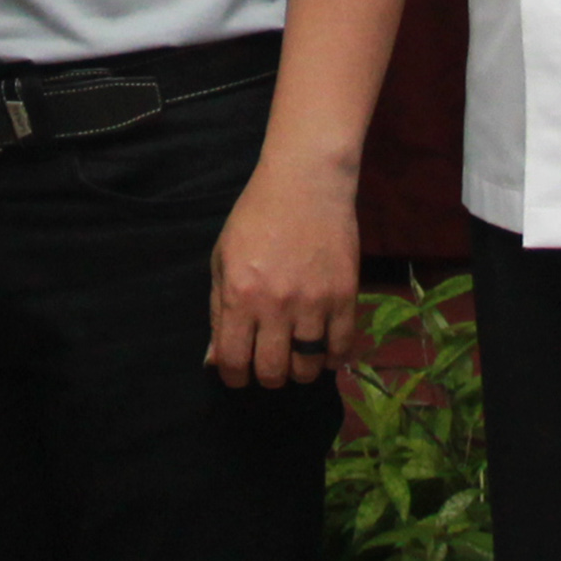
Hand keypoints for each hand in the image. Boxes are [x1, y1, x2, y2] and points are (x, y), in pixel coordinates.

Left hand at [209, 161, 361, 387]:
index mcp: (239, 295)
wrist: (305, 183)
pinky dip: (330, 358)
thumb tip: (215, 361)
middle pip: (272, 372)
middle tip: (268, 363)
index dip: (233, 377)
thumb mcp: (222, 259)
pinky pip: (340, 349)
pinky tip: (321, 347)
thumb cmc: (256, 217)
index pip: (233, 361)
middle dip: (266, 376)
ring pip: (307, 368)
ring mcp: (313, 303)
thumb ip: (218, 312)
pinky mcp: (345, 297)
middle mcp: (275, 305)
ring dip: (298, 370)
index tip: (238, 373)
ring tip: (295, 354)